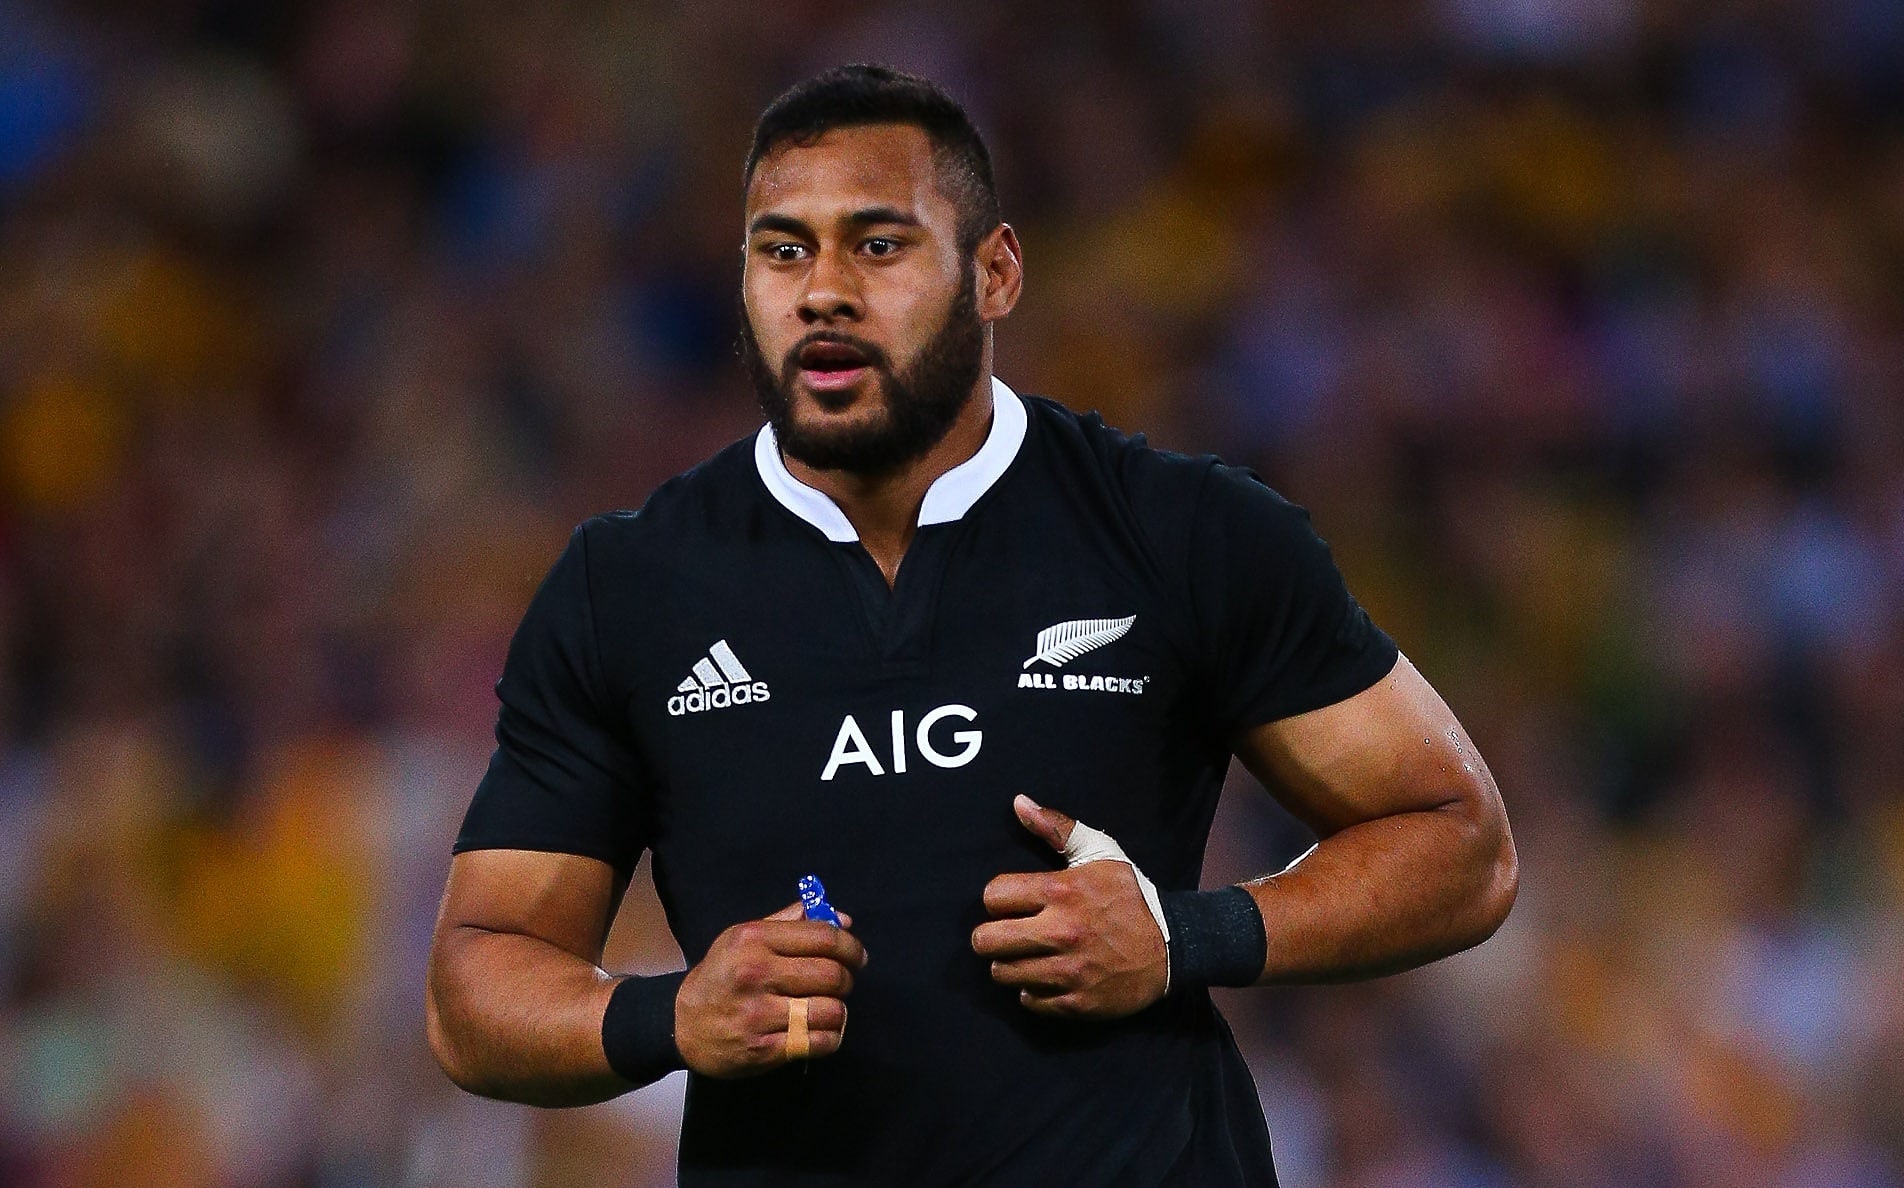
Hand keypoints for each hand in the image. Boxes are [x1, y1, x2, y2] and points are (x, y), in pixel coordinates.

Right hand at [675, 901, 866, 1077]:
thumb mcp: (745, 937)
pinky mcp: (763, 1050)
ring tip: (827, 1008)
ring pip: (830, 1011)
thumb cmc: (722, 975)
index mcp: (755, 939)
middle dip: (847, 979)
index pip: (823, 937)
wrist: (682, 1025)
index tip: (856, 956)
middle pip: (831, 975)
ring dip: (838, 1011)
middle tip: (842, 983)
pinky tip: (820, 1031)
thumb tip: (841, 920)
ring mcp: (758, 1014)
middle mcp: (756, 974)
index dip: (850, 946)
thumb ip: (792, 923)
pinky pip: (818, 1042)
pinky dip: (829, 1037)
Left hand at [971, 795, 1167, 1018]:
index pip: (993, 896)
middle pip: (985, 940)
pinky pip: (1028, 1001)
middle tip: (1007, 933)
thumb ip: (1056, 827)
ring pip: (1002, 973)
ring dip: (1010, 964)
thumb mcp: (1100, 852)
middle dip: (990, 935)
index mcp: (1062, 892)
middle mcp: (1062, 933)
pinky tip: (1047, 976)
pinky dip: (1032, 991)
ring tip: (1027, 955)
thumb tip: (1018, 803)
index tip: (1013, 902)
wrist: (1176, 946)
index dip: (998, 898)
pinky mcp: (1077, 1002)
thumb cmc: (1131, 896)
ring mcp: (1069, 971)